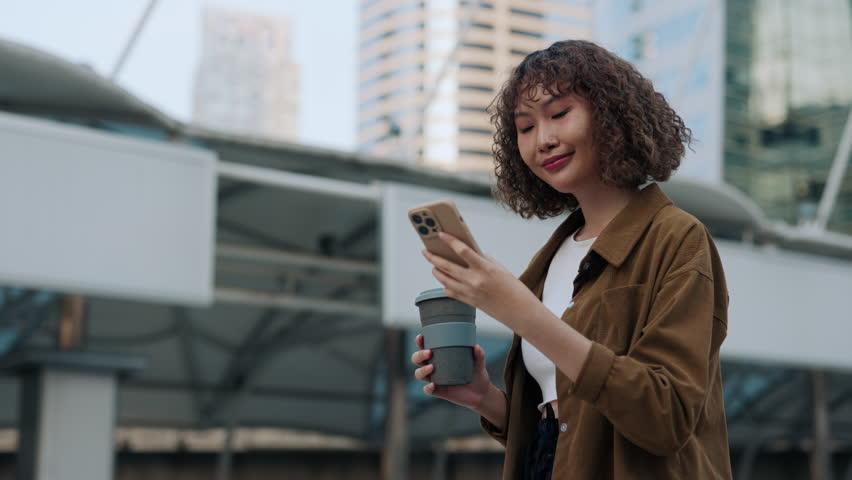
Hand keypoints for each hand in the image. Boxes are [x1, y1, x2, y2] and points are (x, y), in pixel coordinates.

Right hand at [411, 334, 492, 408]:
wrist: (481, 393)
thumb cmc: (477, 374)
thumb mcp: (479, 363)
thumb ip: (479, 355)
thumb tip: (476, 346)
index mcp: (440, 356)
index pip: (425, 347)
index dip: (420, 342)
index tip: (421, 337)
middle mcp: (434, 367)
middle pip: (417, 360)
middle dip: (419, 355)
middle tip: (429, 352)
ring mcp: (435, 379)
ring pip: (419, 374)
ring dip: (422, 370)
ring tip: (432, 367)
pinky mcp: (438, 391)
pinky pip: (428, 390)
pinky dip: (428, 387)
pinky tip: (433, 384)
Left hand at [422, 232, 541, 331]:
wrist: (520, 311)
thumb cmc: (513, 288)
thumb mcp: (500, 268)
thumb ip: (483, 260)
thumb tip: (470, 254)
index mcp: (485, 268)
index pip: (462, 250)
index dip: (449, 241)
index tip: (441, 234)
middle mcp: (474, 280)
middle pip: (446, 266)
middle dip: (433, 257)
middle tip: (425, 251)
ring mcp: (470, 293)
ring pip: (444, 280)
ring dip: (436, 271)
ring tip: (433, 265)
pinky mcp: (469, 302)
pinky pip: (450, 292)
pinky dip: (446, 285)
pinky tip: (444, 281)